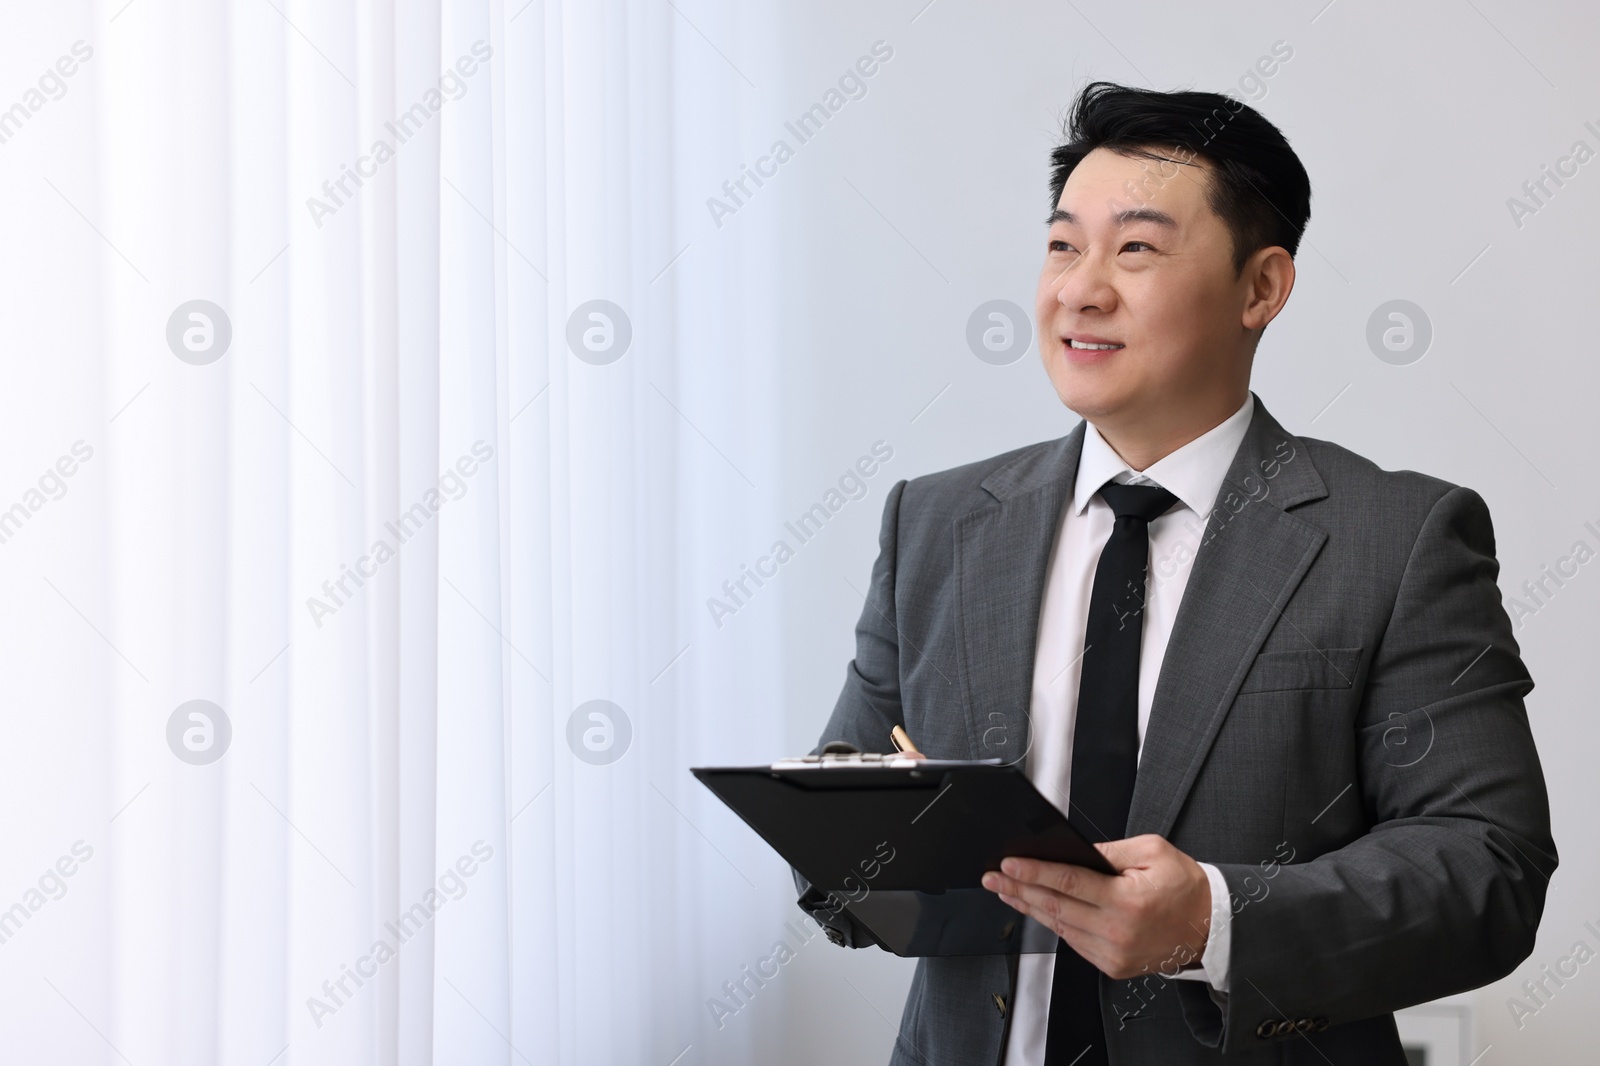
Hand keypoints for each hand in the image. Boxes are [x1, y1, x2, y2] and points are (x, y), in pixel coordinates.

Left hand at [980, 834, 1210, 979]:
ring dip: (1029, 907)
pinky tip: (1037, 910)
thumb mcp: (1152, 852)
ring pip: (1059, 927)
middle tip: (993, 878)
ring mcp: (1113, 953)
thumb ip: (1110, 850)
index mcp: (1126, 901)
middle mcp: (1117, 932)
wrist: (1209, 927)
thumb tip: (1073, 850)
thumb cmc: (1184, 888)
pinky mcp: (1112, 966)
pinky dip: (1054, 924)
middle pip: (1055, 907)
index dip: (1033, 872)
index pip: (1068, 882)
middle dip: (1018, 889)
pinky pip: (1073, 943)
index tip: (1008, 864)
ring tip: (1007, 891)